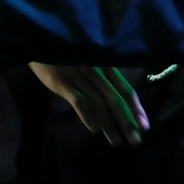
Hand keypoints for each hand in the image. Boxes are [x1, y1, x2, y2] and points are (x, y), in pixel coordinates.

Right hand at [29, 63, 148, 146]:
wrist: (39, 41)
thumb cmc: (66, 55)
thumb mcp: (88, 62)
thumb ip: (101, 79)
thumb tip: (117, 105)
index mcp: (104, 65)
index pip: (125, 88)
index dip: (136, 108)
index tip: (145, 126)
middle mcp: (95, 69)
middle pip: (115, 99)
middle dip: (127, 122)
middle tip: (136, 141)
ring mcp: (78, 75)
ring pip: (99, 103)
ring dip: (109, 125)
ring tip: (116, 142)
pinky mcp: (61, 81)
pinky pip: (78, 100)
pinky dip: (87, 115)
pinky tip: (94, 130)